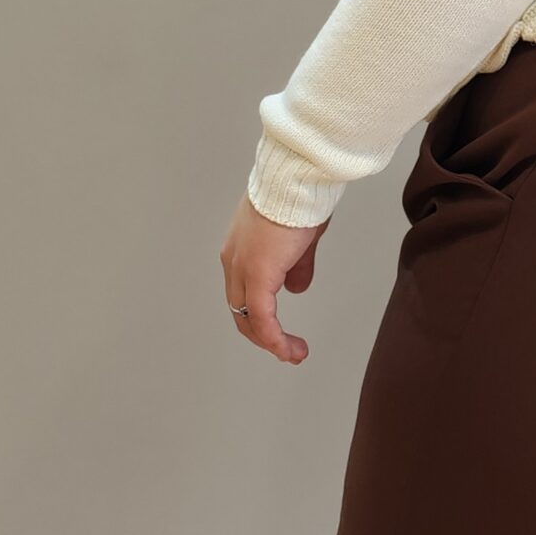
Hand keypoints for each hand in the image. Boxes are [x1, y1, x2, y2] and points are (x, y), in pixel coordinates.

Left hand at [221, 192, 330, 364]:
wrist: (299, 180)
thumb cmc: (301, 197)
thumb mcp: (300, 239)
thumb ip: (296, 265)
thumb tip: (296, 287)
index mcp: (241, 248)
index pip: (244, 290)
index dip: (260, 314)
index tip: (280, 330)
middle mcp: (234, 259)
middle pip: (241, 309)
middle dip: (263, 334)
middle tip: (285, 349)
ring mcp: (243, 268)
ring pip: (248, 318)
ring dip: (271, 341)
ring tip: (294, 354)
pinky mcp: (257, 275)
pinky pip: (262, 318)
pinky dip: (275, 339)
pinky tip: (290, 350)